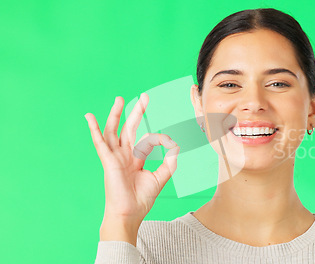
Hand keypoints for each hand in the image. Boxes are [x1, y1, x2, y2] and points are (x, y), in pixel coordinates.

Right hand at [85, 93, 179, 226]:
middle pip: (129, 129)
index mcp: (135, 159)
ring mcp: (115, 157)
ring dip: (116, 115)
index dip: (161, 139)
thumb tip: (176, 146)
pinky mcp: (108, 161)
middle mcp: (124, 155)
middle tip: (144, 97)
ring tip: (120, 99)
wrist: (130, 213)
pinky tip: (89, 117)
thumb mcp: (160, 178)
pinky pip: (99, 143)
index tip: (171, 141)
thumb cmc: (142, 198)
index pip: (147, 140)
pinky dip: (94, 129)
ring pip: (114, 131)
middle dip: (136, 112)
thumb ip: (169, 162)